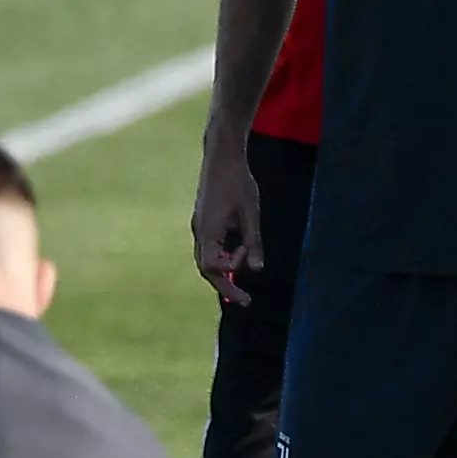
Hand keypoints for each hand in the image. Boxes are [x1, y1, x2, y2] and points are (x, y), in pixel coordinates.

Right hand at [190, 146, 262, 304]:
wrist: (221, 156)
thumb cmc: (238, 182)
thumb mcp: (251, 213)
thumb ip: (254, 242)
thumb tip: (257, 270)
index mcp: (207, 230)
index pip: (210, 266)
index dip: (229, 274)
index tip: (246, 269)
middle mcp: (199, 232)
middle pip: (206, 268)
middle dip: (225, 286)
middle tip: (245, 301)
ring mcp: (200, 227)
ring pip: (206, 259)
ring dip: (224, 272)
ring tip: (241, 282)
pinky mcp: (204, 221)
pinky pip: (209, 248)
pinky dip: (222, 258)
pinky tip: (237, 256)